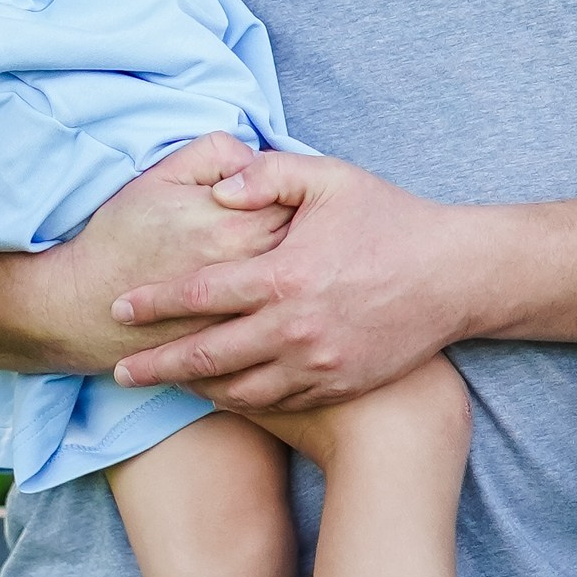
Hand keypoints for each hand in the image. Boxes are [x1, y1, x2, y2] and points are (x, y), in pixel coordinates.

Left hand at [109, 150, 477, 411]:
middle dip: (157, 365)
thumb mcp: (332, 179)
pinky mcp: (338, 385)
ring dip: (197, 389)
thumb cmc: (391, 221)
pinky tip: (224, 392)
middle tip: (120, 371)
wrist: (456, 277)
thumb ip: (268, 174)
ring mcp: (317, 363)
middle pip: (206, 355)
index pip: (200, 292)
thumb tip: (219, 187)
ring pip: (239, 389)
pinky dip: (242, 400)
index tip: (120, 306)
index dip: (155, 302)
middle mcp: (294, 327)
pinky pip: (277, 402)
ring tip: (168, 383)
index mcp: (285, 275)